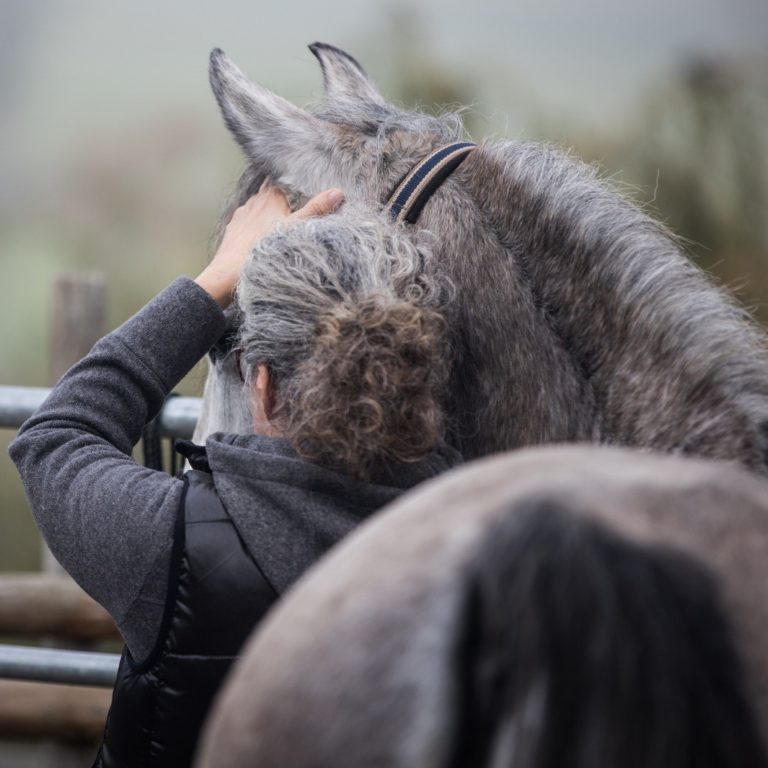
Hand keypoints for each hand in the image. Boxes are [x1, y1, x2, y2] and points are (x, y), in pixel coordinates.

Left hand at [195, 182, 344, 307]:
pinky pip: (246, 222)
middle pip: (268, 193)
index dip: (289, 181)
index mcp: (270, 197)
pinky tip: (260, 237)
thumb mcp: (297, 229)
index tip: (299, 186)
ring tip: (278, 222)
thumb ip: (316, 209)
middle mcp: (254, 202)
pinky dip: (254, 226)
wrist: (230, 272)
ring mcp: (241, 216)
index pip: (280, 179)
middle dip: (279, 198)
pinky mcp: (233, 230)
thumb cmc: (264, 249)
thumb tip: (339, 192)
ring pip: (256, 208)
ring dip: (266, 212)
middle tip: (293, 205)